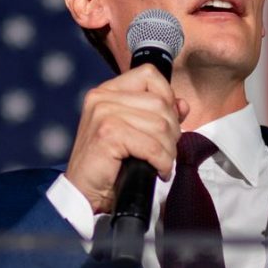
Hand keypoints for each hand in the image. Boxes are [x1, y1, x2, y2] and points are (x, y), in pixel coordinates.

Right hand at [64, 65, 189, 213]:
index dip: (167, 97)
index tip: (167, 122)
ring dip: (168, 150)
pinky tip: (158, 170)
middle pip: (160, 103)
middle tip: (164, 152)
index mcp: (107, 91)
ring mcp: (103, 114)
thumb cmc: (108, 164)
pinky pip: (152, 146)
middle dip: (172, 131)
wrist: (84, 192)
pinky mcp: (108, 135)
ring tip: (161, 163)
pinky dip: (162, 162)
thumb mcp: (134, 132)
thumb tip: (183, 105)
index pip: (149, 75)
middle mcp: (102, 97)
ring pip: (160, 125)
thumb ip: (157, 114)